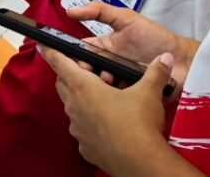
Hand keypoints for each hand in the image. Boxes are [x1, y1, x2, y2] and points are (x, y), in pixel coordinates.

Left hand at [42, 46, 179, 175]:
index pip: (60, 64)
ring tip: (105, 98)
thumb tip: (164, 58)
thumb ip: (155, 72)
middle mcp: (75, 107)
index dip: (52, 53)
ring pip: (73, 107)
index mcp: (84, 88)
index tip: (44, 46)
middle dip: (72, 75)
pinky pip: (82, 129)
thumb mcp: (149, 92)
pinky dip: (90, 123)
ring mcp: (77, 128)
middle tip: (90, 73)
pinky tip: (108, 123)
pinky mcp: (84, 146)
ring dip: (83, 100)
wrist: (140, 162)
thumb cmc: (138, 125)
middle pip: (64, 84)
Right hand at [65, 2, 194, 88]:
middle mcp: (108, 66)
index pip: (82, 52)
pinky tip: (119, 90)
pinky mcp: (130, 97)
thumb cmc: (156, 38)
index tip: (69, 57)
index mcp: (105, 48)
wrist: (184, 61)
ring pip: (99, 87)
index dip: (73, 55)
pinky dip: (114, 96)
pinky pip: (116, 99)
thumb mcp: (126, 19)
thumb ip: (99, 11)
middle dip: (85, 71)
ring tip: (109, 78)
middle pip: (87, 72)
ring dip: (100, 83)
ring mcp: (119, 82)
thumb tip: (69, 10)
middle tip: (89, 70)